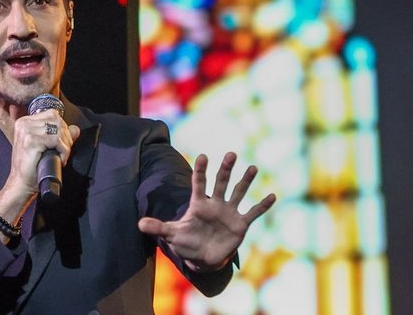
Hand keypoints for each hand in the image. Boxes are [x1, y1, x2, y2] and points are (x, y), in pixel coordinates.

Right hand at [0, 109, 80, 236]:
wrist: (21, 184)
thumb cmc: (33, 167)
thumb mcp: (47, 147)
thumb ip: (60, 136)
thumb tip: (76, 129)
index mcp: (25, 122)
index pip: (52, 114)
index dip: (63, 128)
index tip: (63, 144)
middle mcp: (24, 123)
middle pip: (57, 120)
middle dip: (66, 136)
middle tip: (64, 151)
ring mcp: (26, 131)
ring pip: (58, 129)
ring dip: (65, 144)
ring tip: (62, 156)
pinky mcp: (30, 141)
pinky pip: (56, 140)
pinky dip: (63, 150)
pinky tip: (60, 159)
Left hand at [138, 152, 274, 271]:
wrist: (202, 259)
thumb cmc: (186, 244)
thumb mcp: (172, 235)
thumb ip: (158, 227)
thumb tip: (140, 224)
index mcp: (199, 204)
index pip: (199, 183)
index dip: (200, 171)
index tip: (202, 157)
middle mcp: (215, 204)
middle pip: (221, 182)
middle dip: (226, 169)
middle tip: (231, 153)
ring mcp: (229, 213)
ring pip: (238, 192)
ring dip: (246, 181)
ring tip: (253, 167)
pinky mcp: (240, 224)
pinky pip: (253, 213)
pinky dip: (262, 205)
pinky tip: (272, 195)